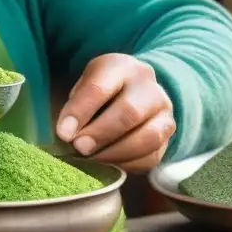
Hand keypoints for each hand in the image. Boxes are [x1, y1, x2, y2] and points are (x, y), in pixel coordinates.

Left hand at [55, 54, 174, 172]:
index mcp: (121, 67)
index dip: (80, 112)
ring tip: (92, 159)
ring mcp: (163, 111)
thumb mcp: (85, 84)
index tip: (63, 133)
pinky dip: (128, 164)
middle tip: (79, 147)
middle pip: (130, 112)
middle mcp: (148, 87)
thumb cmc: (103, 89)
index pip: (100, 87)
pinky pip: (152, 156)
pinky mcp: (168, 136)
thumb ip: (76, 105)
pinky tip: (109, 164)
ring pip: (148, 137)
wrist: (138, 90)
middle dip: (101, 134)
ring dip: (116, 153)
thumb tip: (67, 134)